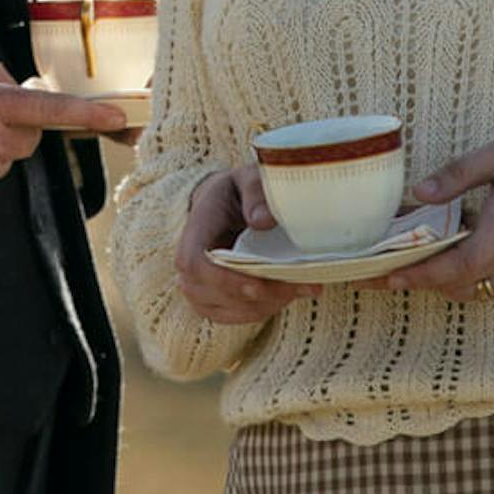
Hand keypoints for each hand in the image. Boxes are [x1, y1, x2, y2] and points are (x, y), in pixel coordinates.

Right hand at [174, 162, 318, 325]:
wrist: (227, 206)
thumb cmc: (239, 191)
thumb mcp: (249, 177)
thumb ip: (256, 192)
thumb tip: (261, 220)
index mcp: (196, 228)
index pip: (195, 264)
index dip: (224, 280)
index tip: (259, 284)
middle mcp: (189, 263)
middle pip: (216, 293)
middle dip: (262, 294)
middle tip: (303, 283)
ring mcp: (199, 286)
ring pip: (231, 309)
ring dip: (270, 303)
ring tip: (304, 286)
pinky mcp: (215, 301)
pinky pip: (239, 316)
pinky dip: (267, 308)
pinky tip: (290, 292)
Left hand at [346, 140, 493, 302]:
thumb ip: (460, 172)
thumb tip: (419, 192)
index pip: (457, 264)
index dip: (420, 274)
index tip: (387, 276)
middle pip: (458, 284)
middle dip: (421, 280)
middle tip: (386, 274)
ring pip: (475, 292)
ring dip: (446, 280)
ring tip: (421, 262)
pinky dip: (474, 280)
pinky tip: (464, 258)